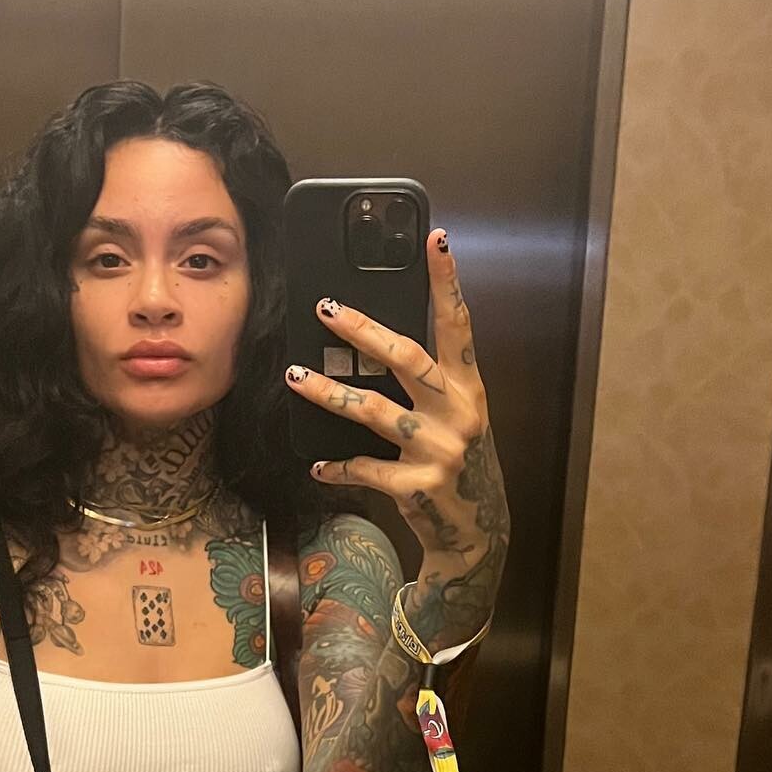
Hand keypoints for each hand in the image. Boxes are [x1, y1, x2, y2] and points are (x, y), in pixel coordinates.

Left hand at [282, 228, 505, 572]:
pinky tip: (317, 462)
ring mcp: (439, 451)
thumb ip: (430, 384)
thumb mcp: (457, 417)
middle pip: (407, 360)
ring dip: (328, 394)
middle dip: (363, 331)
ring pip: (373, 411)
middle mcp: (459, 415)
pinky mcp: (416, 487)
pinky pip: (365, 468)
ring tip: (295, 377)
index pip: (459, 326)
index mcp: (469, 390)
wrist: (476, 532)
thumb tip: (375, 341)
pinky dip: (337, 465)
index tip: (436, 240)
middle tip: (325, 307)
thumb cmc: (458, 462)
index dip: (448, 282)